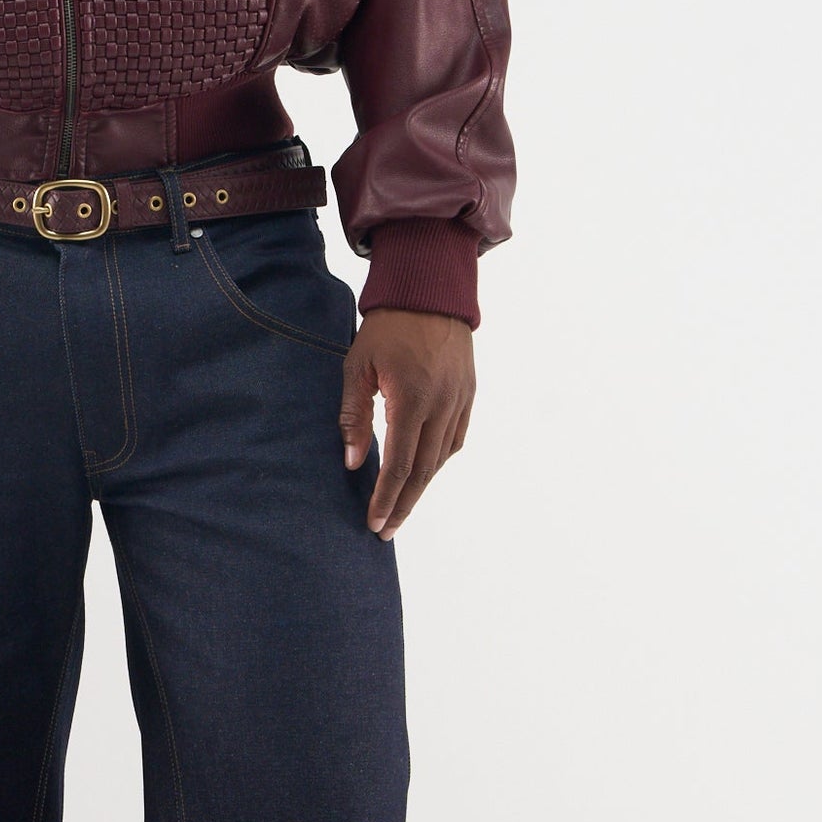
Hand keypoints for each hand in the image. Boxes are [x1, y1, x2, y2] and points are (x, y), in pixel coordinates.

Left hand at [340, 311, 475, 538]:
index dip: (386, 498)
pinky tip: (422, 472)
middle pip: (423, 471)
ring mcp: (460, 401)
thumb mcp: (357, 366)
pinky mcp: (468, 395)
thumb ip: (354, 416)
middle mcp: (442, 405)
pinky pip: (455, 440)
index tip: (374, 523)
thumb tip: (352, 462)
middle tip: (386, 530)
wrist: (431, 291)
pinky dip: (437, 461)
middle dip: (403, 505)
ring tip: (400, 507)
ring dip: (420, 487)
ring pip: (441, 459)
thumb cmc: (386, 327)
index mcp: (412, 399)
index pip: (399, 464)